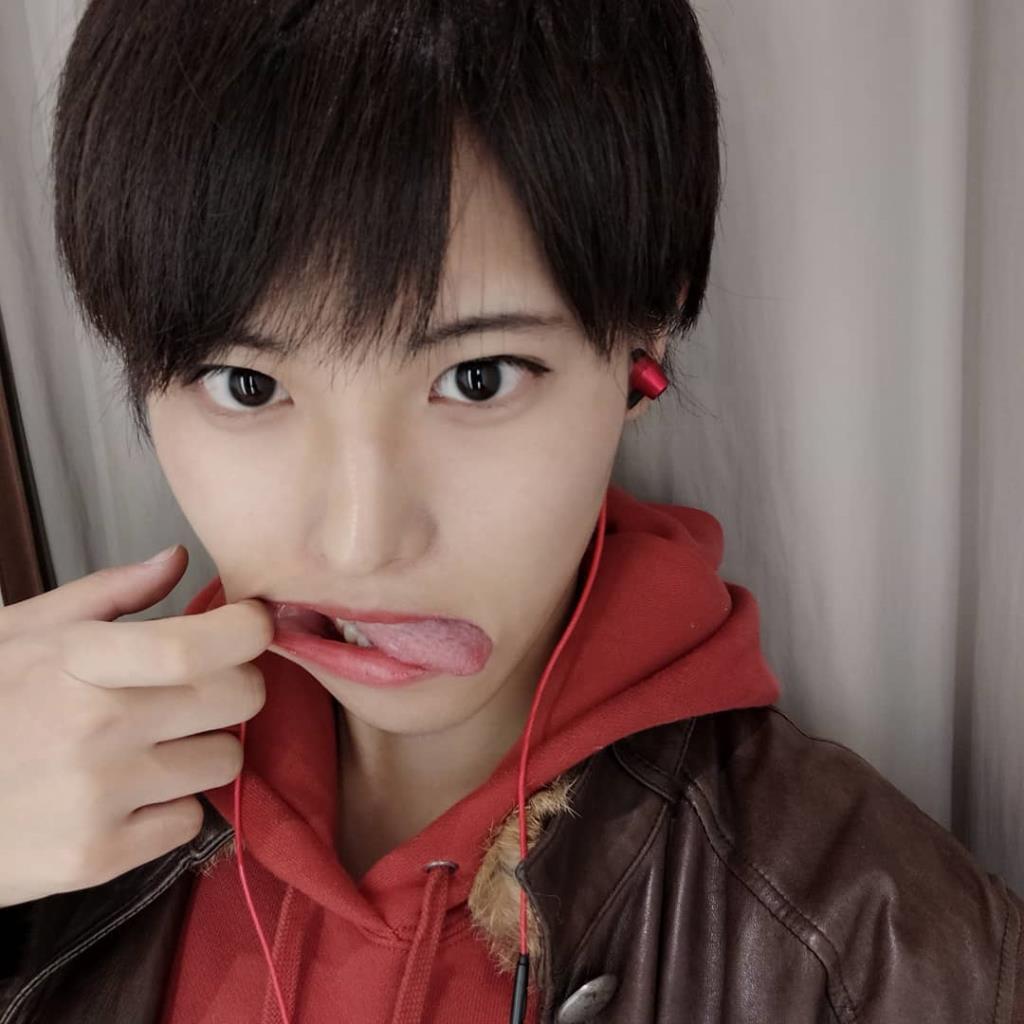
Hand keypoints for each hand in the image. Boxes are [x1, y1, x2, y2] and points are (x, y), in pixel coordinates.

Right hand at [0, 546, 272, 907]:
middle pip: (238, 698)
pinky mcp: (97, 859)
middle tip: (208, 689)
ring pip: (225, 761)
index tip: (255, 624)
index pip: (197, 644)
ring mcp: (98, 798)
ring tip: (157, 745)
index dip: (248, 630)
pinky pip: (190, 821)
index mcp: (78, 661)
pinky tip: (131, 795)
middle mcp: (96, 727)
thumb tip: (174, 560)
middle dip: (239, 686)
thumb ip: (106, 594)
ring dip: (206, 749)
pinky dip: (173, 807)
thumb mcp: (22, 634)